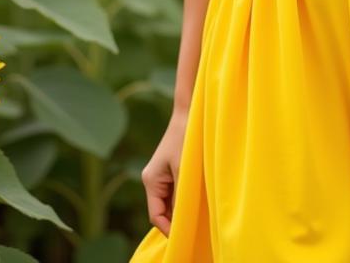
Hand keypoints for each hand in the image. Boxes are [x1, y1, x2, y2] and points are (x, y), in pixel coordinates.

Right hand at [141, 110, 188, 235]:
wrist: (190, 113)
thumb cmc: (185, 138)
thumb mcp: (184, 168)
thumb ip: (181, 194)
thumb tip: (181, 219)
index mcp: (151, 180)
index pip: (156, 215)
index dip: (169, 228)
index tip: (184, 235)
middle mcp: (153, 180)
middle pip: (163, 210)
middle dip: (176, 218)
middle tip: (195, 228)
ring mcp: (162, 175)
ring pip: (171, 201)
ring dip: (182, 207)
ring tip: (199, 214)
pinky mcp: (172, 170)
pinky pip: (176, 191)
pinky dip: (185, 197)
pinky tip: (198, 199)